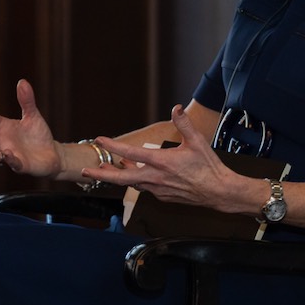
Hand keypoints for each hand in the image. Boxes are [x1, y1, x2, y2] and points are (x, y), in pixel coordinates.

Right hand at [0, 79, 62, 177]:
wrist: (52, 153)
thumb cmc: (38, 135)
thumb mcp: (33, 115)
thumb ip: (26, 101)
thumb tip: (22, 81)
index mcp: (4, 128)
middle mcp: (2, 142)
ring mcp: (9, 154)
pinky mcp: (20, 165)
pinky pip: (13, 163)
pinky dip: (9, 159)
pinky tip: (7, 153)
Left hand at [91, 105, 250, 210]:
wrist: (218, 192)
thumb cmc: (209, 167)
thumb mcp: (198, 142)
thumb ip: (184, 124)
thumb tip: (176, 108)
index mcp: (162, 162)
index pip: (131, 153)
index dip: (113, 146)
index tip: (100, 140)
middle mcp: (156, 178)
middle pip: (122, 178)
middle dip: (102, 174)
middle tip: (86, 170)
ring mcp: (158, 189)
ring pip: (132, 183)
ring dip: (118, 175)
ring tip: (107, 170)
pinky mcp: (163, 196)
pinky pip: (145, 188)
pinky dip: (137, 180)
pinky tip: (137, 175)